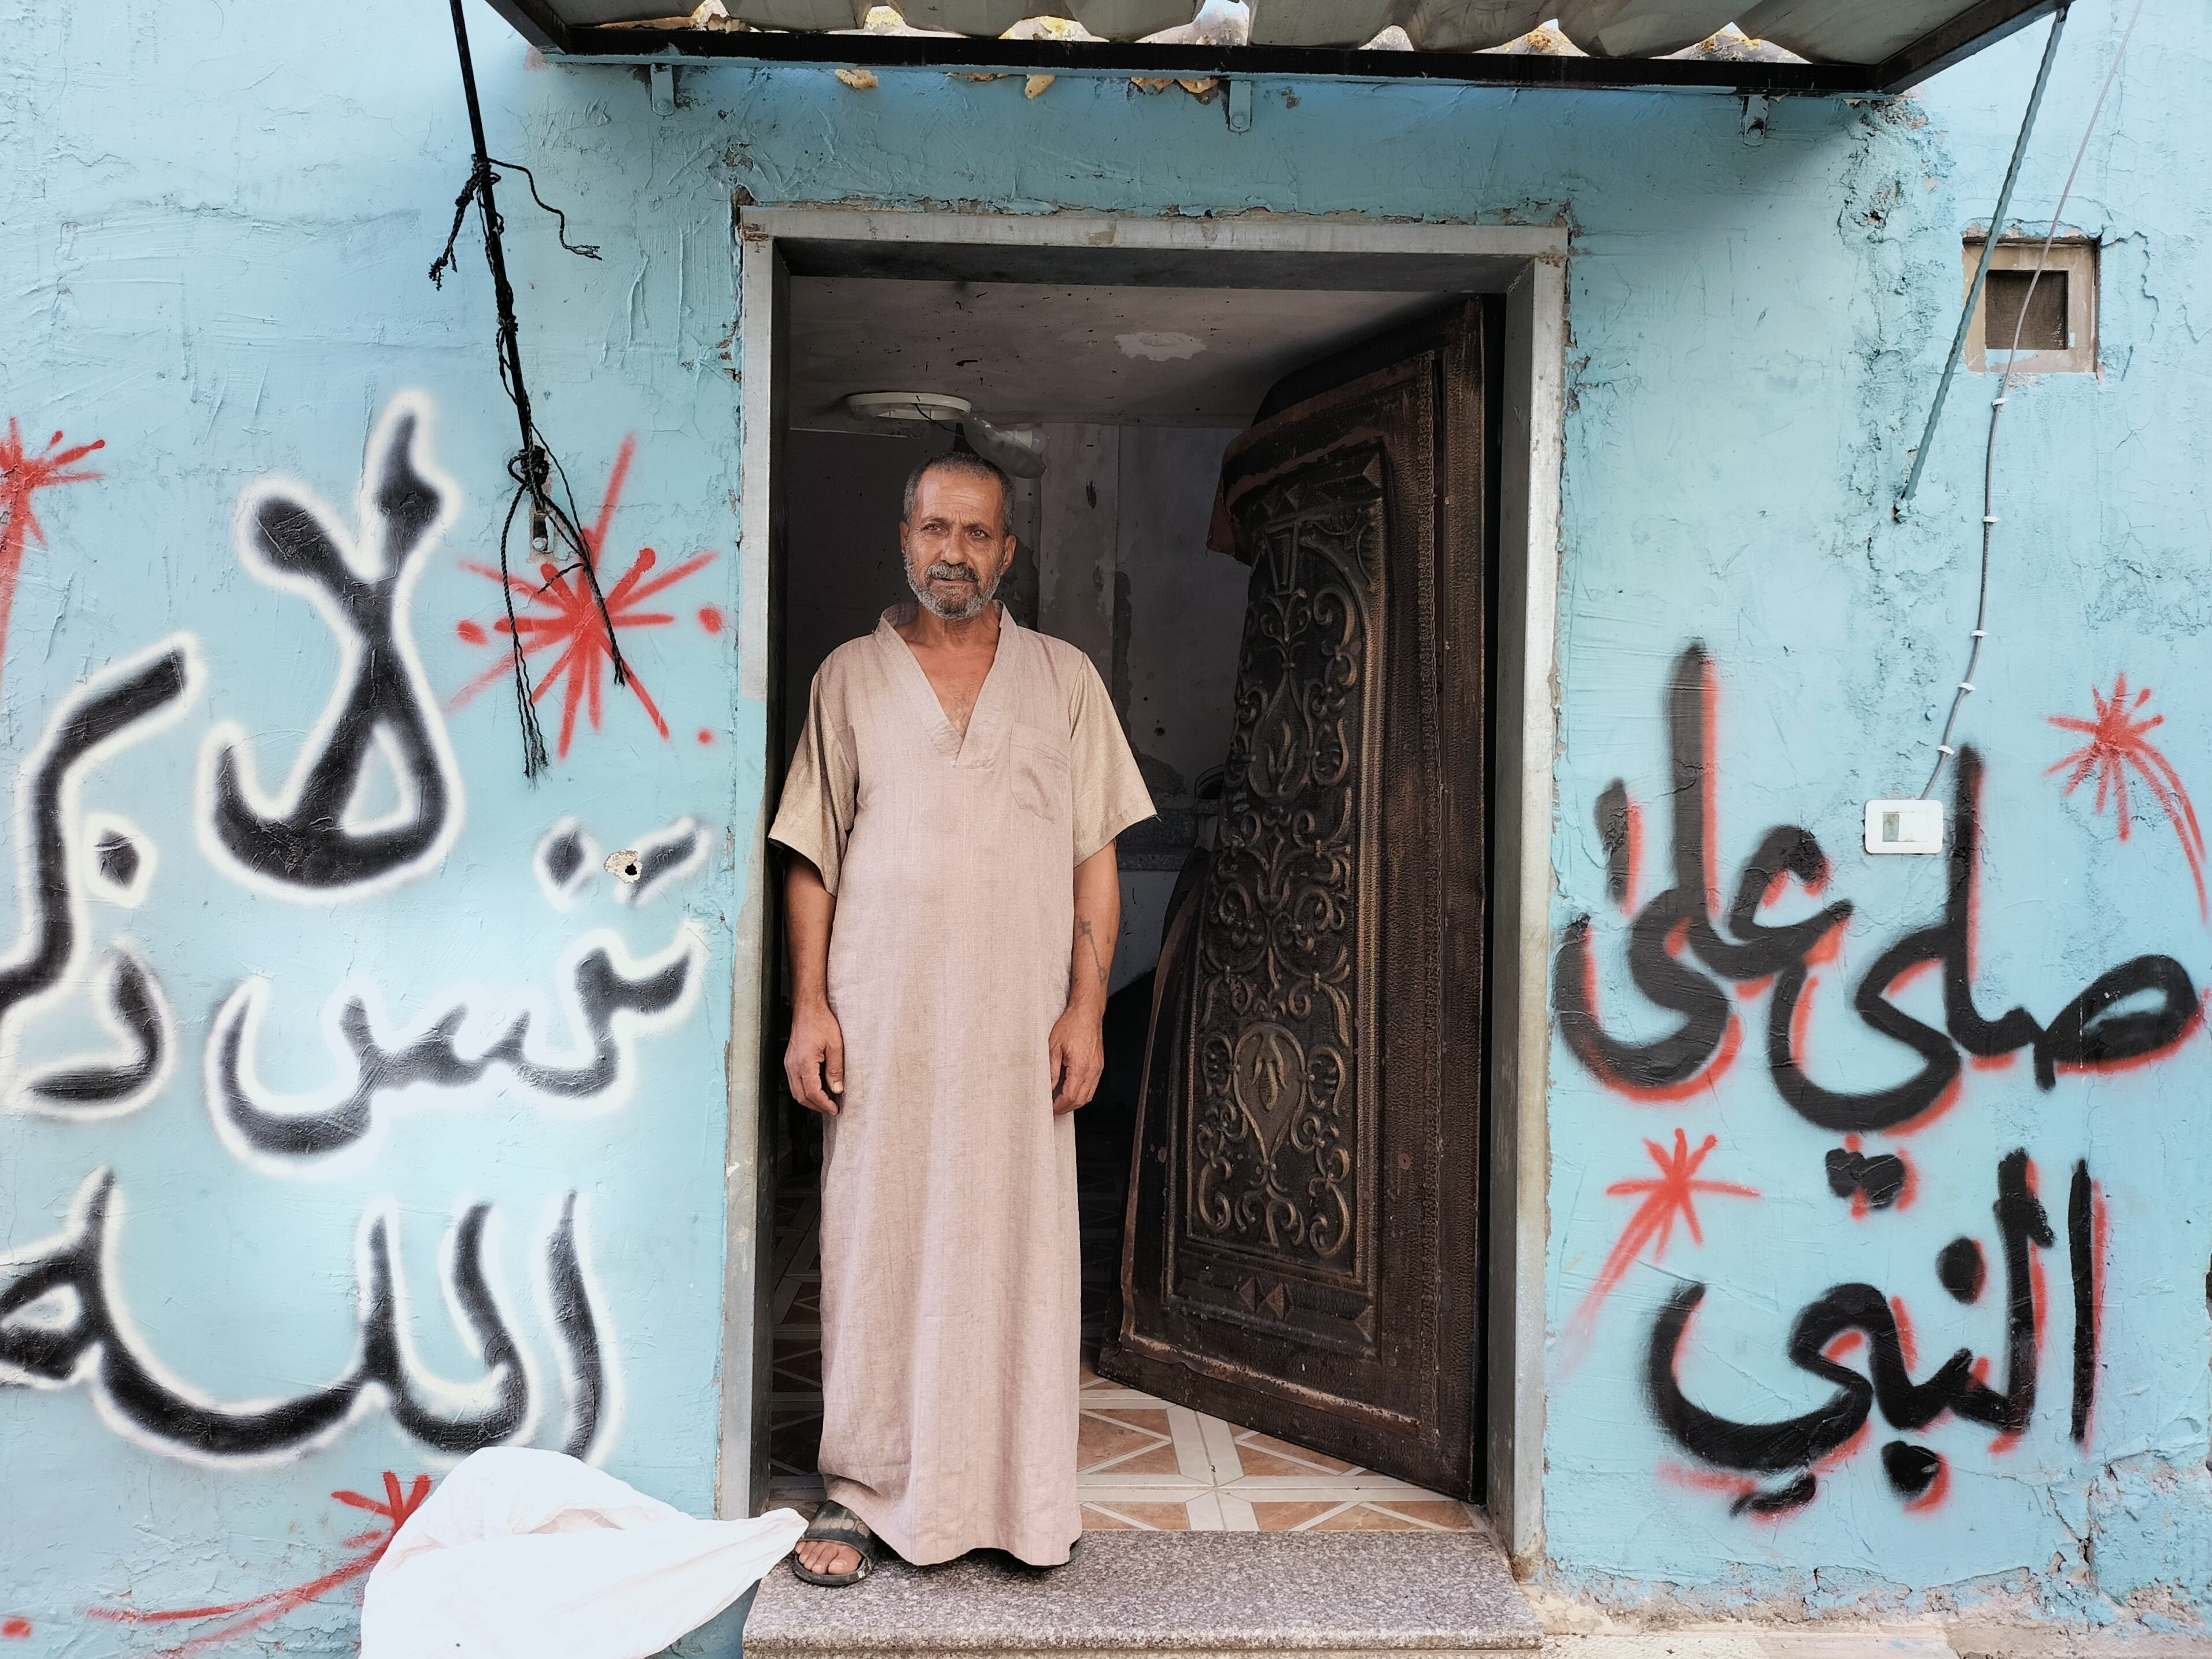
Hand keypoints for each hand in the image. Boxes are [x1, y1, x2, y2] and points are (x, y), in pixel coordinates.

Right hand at [785, 998, 845, 1114]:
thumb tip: (837, 1089)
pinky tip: (816, 1089)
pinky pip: (794, 1082)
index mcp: (804, 1063)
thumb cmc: (821, 1022)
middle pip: (801, 1096)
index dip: (824, 1104)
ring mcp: (789, 1063)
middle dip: (816, 1106)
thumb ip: (836, 1070)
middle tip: (831, 1109)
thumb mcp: (835, 1046)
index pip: (813, 1093)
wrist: (808, 1009)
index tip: (834, 1109)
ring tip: (825, 1102)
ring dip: (810, 1100)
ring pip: (796, 1091)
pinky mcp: (789, 1061)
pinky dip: (805, 1090)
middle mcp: (793, 1065)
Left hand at [1048, 1002, 1104, 1114]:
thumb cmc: (1071, 1025)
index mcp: (1080, 1066)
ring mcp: (1098, 1068)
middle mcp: (1092, 1069)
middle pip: (1081, 1100)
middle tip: (1054, 1109)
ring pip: (1089, 1095)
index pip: (1070, 1096)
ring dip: (1075, 1102)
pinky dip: (1082, 1093)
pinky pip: (1093, 1086)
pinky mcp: (1099, 1065)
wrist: (1086, 1014)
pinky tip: (1073, 1091)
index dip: (1059, 1106)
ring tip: (1061, 1102)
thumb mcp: (1053, 1047)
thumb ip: (1051, 1070)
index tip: (1050, 1108)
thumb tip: (1048, 1087)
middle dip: (1066, 1108)